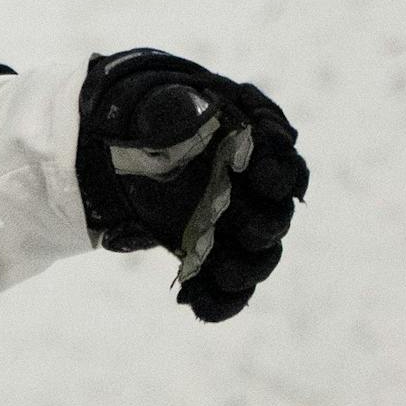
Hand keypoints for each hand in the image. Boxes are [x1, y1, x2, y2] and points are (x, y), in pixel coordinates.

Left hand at [77, 49, 307, 321]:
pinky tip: (194, 305)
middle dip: (263, 225)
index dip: (278, 171)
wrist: (123, 141)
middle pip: (274, 218)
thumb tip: (194, 117)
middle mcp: (249, 192)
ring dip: (245, 270)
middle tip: (246, 230)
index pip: (283, 164)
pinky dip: (217, 299)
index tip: (261, 175)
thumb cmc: (156, 112)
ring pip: (255, 257)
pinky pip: (224, 285)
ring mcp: (231, 225)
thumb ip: (183, 107)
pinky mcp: (208, 253)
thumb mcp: (165, 100)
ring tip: (225, 276)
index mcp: (251, 149)